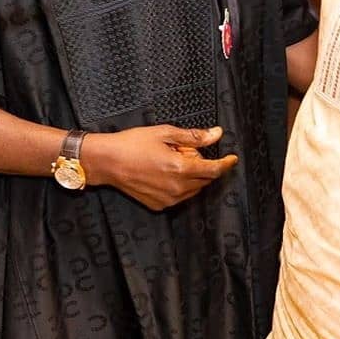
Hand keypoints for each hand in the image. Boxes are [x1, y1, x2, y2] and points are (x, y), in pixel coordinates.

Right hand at [83, 124, 237, 210]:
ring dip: (191, 175)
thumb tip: (216, 134)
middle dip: (201, 164)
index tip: (233, 158)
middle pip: (204, 179)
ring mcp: (168, 200)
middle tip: (182, 149)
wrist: (106, 162)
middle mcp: (177, 188)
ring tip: (169, 160)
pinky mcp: (159, 205)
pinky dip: (179, 185)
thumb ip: (193, 136)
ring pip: (193, 189)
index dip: (225, 164)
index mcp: (180, 169)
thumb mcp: (164, 133)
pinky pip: (179, 196)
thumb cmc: (132, 143)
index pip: (213, 170)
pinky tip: (162, 172)